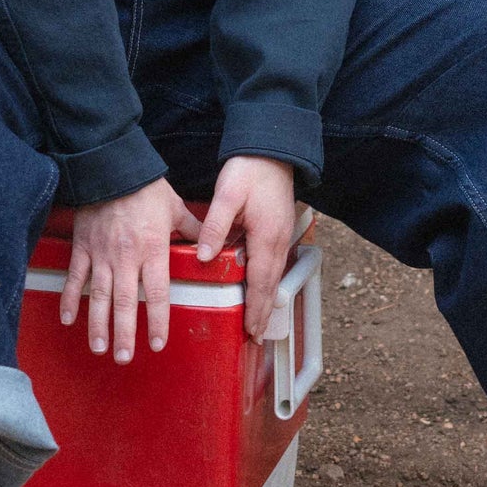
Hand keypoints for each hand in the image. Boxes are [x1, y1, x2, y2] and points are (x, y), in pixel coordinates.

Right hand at [63, 178, 196, 363]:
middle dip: (125, 333)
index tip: (158, 343)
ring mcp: (101, 254)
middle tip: (124, 358)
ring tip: (99, 348)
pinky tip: (68, 319)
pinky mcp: (82, 247)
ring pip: (98, 295)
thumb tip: (214, 243)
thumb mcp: (175, 207)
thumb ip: (192, 229)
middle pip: (125, 302)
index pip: (158, 292)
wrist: (111, 168)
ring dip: (98, 324)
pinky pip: (75, 277)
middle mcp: (126, 257)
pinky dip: (69, 298)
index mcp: (152, 249)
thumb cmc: (146, 188)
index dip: (158, 320)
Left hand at [197, 155, 295, 341]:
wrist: (271, 149)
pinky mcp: (280, 229)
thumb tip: (203, 256)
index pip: (260, 281)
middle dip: (264, 313)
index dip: (255, 308)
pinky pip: (274, 264)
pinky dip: (268, 283)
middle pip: (272, 286)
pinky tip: (261, 290)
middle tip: (255, 338)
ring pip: (275, 276)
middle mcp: (279, 241)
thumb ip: (215, 226)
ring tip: (259, 322)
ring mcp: (283, 236)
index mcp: (266, 236)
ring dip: (267, 300)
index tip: (250, 330)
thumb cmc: (249, 170)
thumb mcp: (227, 195)